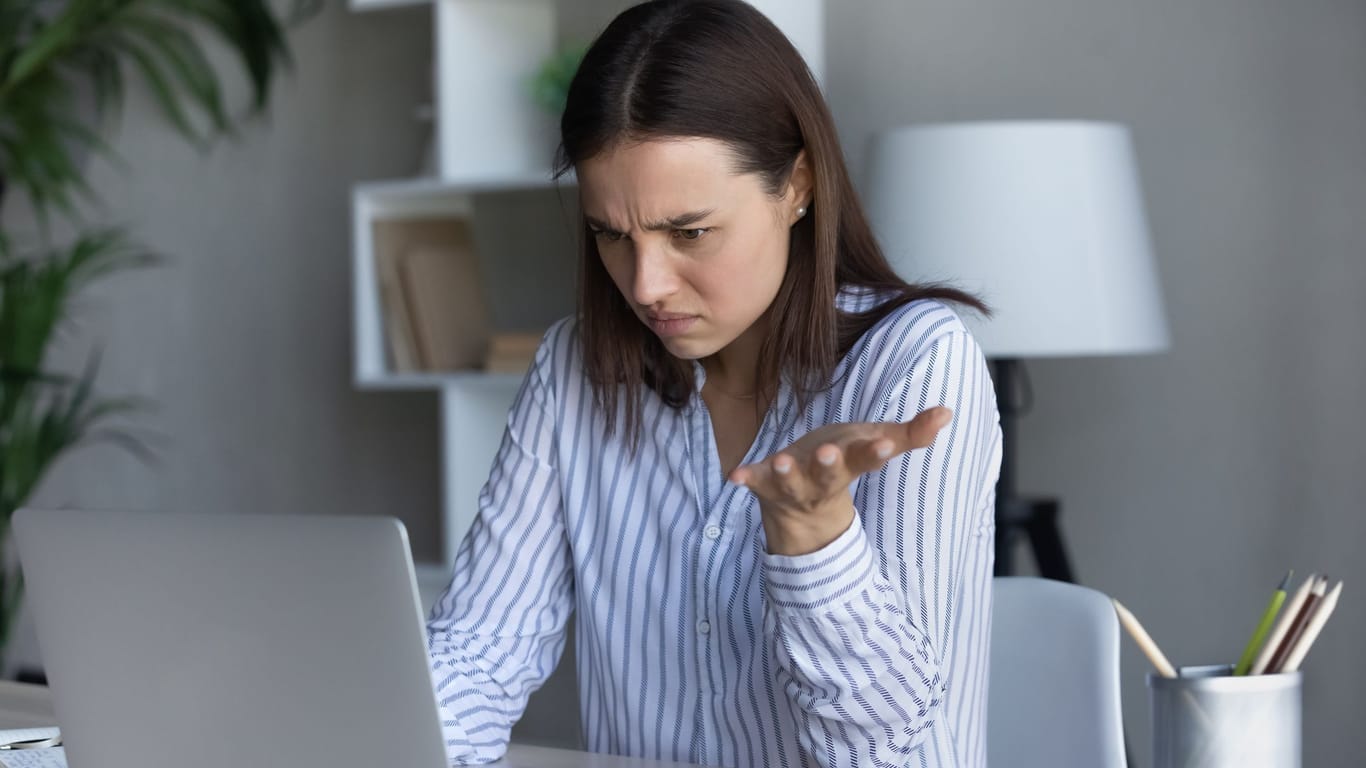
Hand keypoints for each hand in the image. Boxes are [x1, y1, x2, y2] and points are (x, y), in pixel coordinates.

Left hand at [729, 406, 952, 554]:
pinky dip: (747, 480)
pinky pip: (755, 483)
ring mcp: (793, 486)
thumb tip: (947, 412)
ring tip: (781, 463)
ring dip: (787, 474)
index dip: (876, 452)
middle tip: (828, 455)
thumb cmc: (844, 461)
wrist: (804, 509)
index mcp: (851, 464)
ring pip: (791, 483)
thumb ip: (911, 432)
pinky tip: (735, 476)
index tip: (886, 445)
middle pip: (829, 475)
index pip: (868, 459)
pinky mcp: (766, 485)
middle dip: (828, 465)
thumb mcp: (876, 444)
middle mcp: (823, 480)